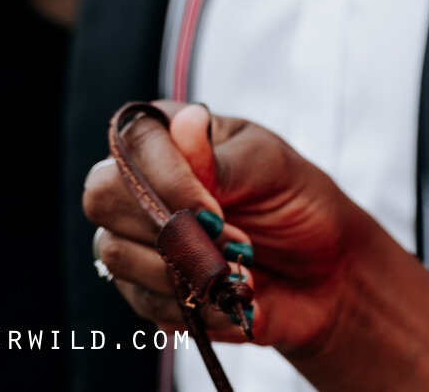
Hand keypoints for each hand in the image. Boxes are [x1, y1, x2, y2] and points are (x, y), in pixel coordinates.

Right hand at [85, 102, 365, 356]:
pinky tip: (228, 299)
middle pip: (101, 195)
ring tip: (238, 272)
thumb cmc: (299, 203)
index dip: (167, 180)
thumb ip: (223, 158)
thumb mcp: (273, 169)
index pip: (132, 142)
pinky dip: (192, 305)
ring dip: (184, 269)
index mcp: (167, 135)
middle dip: (168, 227)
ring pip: (115, 253)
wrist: (327, 274)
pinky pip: (143, 300)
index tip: (218, 210)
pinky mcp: (148, 289)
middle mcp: (140, 182)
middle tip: (228, 240)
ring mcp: (138, 238)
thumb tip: (185, 124)